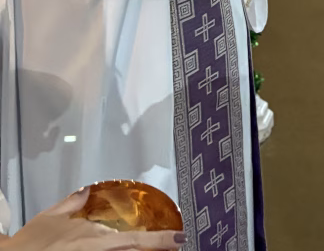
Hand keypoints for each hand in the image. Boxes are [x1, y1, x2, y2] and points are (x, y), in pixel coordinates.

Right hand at [3, 189, 184, 250]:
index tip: (180, 238)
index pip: (135, 239)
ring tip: (158, 248)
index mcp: (94, 240)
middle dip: (155, 250)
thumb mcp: (50, 218)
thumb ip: (71, 204)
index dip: (160, 240)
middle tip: (175, 244)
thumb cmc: (29, 245)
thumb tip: (85, 192)